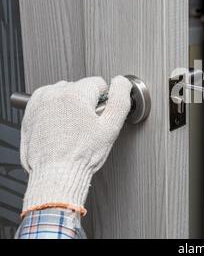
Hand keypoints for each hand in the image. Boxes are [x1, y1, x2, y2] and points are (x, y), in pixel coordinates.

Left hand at [20, 76, 131, 214]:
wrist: (56, 173)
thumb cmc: (81, 155)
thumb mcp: (111, 127)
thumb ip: (120, 99)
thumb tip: (122, 82)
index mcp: (76, 94)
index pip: (98, 83)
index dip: (104, 101)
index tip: (99, 116)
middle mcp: (55, 93)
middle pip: (81, 87)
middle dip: (86, 102)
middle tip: (87, 125)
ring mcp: (40, 102)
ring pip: (64, 92)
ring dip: (70, 104)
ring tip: (73, 127)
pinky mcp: (30, 112)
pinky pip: (47, 100)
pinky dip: (55, 108)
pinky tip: (61, 125)